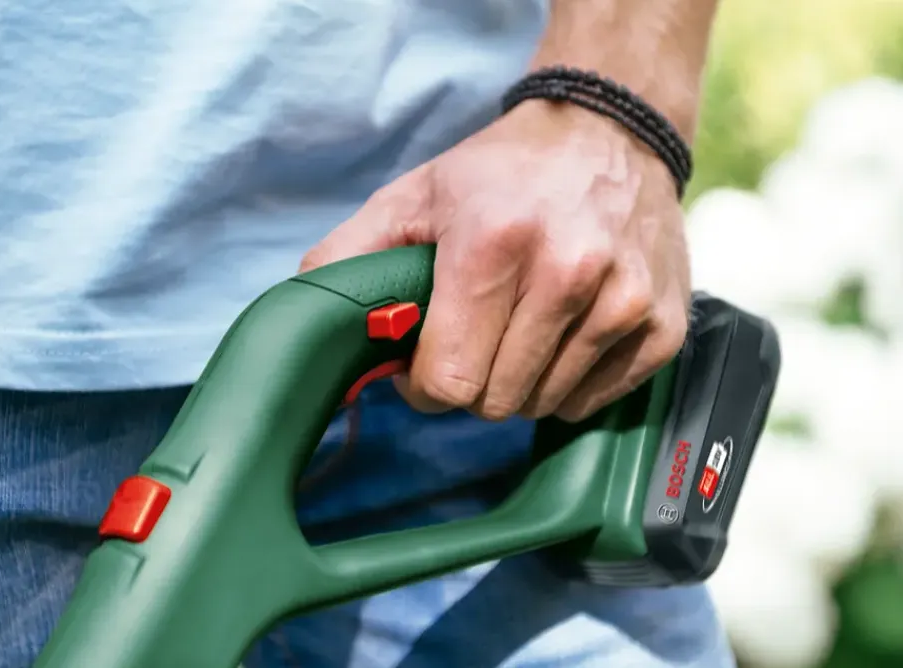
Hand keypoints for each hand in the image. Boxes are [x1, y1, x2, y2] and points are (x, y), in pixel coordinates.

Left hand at [299, 102, 691, 421]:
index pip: (449, 381)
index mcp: (493, 243)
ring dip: (518, 381)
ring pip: (541, 407)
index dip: (425, 382)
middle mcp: (568, 273)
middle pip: (494, 402)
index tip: (427, 356)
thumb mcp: (411, 196)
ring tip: (521, 323)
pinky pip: (590, 402)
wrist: (609, 134)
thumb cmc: (501, 174)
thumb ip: (347, 259)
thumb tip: (306, 325)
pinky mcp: (661, 327)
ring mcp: (623, 303)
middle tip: (475, 333)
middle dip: (471, 379)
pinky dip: (565, 382)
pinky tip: (563, 331)